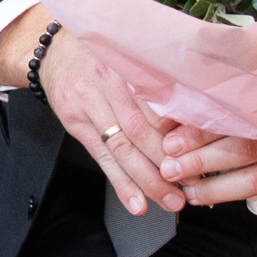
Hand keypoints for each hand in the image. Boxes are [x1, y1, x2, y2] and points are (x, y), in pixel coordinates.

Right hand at [32, 30, 186, 216]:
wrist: (54, 53)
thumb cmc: (104, 54)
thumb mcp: (133, 55)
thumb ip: (161, 81)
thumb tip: (198, 118)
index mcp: (130, 64)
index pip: (159, 102)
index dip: (180, 132)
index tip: (202, 153)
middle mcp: (107, 83)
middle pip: (139, 129)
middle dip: (166, 163)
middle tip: (191, 185)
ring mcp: (88, 104)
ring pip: (121, 148)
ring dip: (146, 180)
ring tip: (169, 200)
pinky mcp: (75, 123)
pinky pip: (102, 158)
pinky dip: (120, 183)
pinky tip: (135, 202)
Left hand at [157, 127, 256, 214]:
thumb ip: (240, 109)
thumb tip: (184, 118)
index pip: (233, 118)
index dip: (199, 131)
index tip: (170, 141)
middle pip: (241, 150)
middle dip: (200, 162)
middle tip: (170, 170)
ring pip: (254, 182)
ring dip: (216, 191)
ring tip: (191, 194)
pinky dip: (254, 201)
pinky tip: (236, 200)